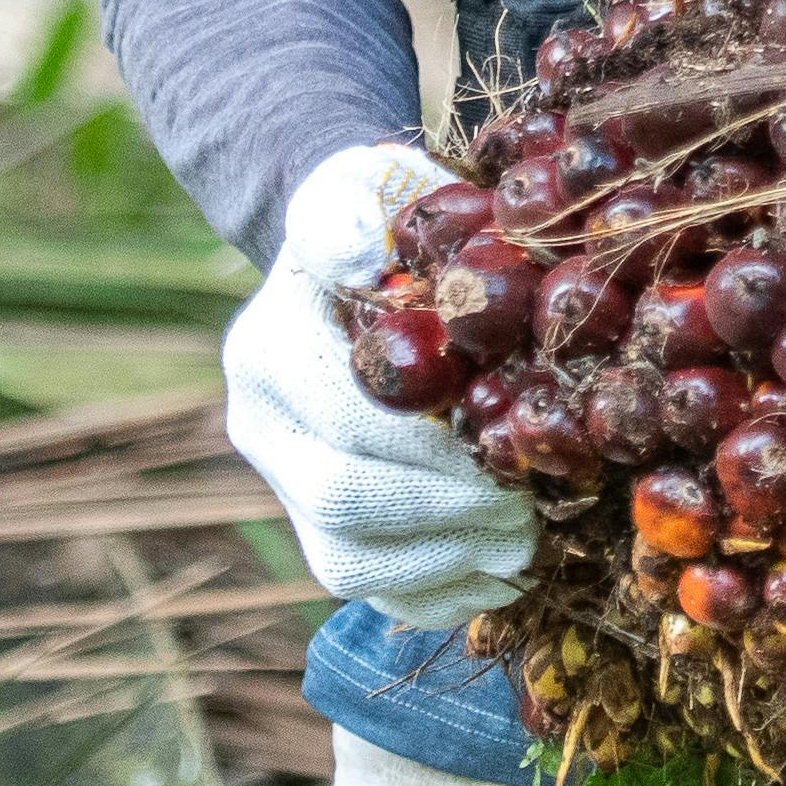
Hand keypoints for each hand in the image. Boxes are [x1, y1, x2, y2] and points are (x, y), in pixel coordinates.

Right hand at [221, 142, 535, 627]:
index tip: (505, 441)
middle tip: (526, 505)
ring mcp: (284, 489)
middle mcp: (259, 429)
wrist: (359, 267)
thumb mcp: (363, 189)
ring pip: (350, 563)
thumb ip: (350, 209)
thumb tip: (357, 249)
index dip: (429, 446)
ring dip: (446, 561)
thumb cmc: (383, 226)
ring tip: (521, 539)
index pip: (344, 420)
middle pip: (341, 504)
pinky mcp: (321, 533)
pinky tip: (499, 572)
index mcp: (264, 350)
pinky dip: (440, 595)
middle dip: (445, 512)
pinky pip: (372, 596)